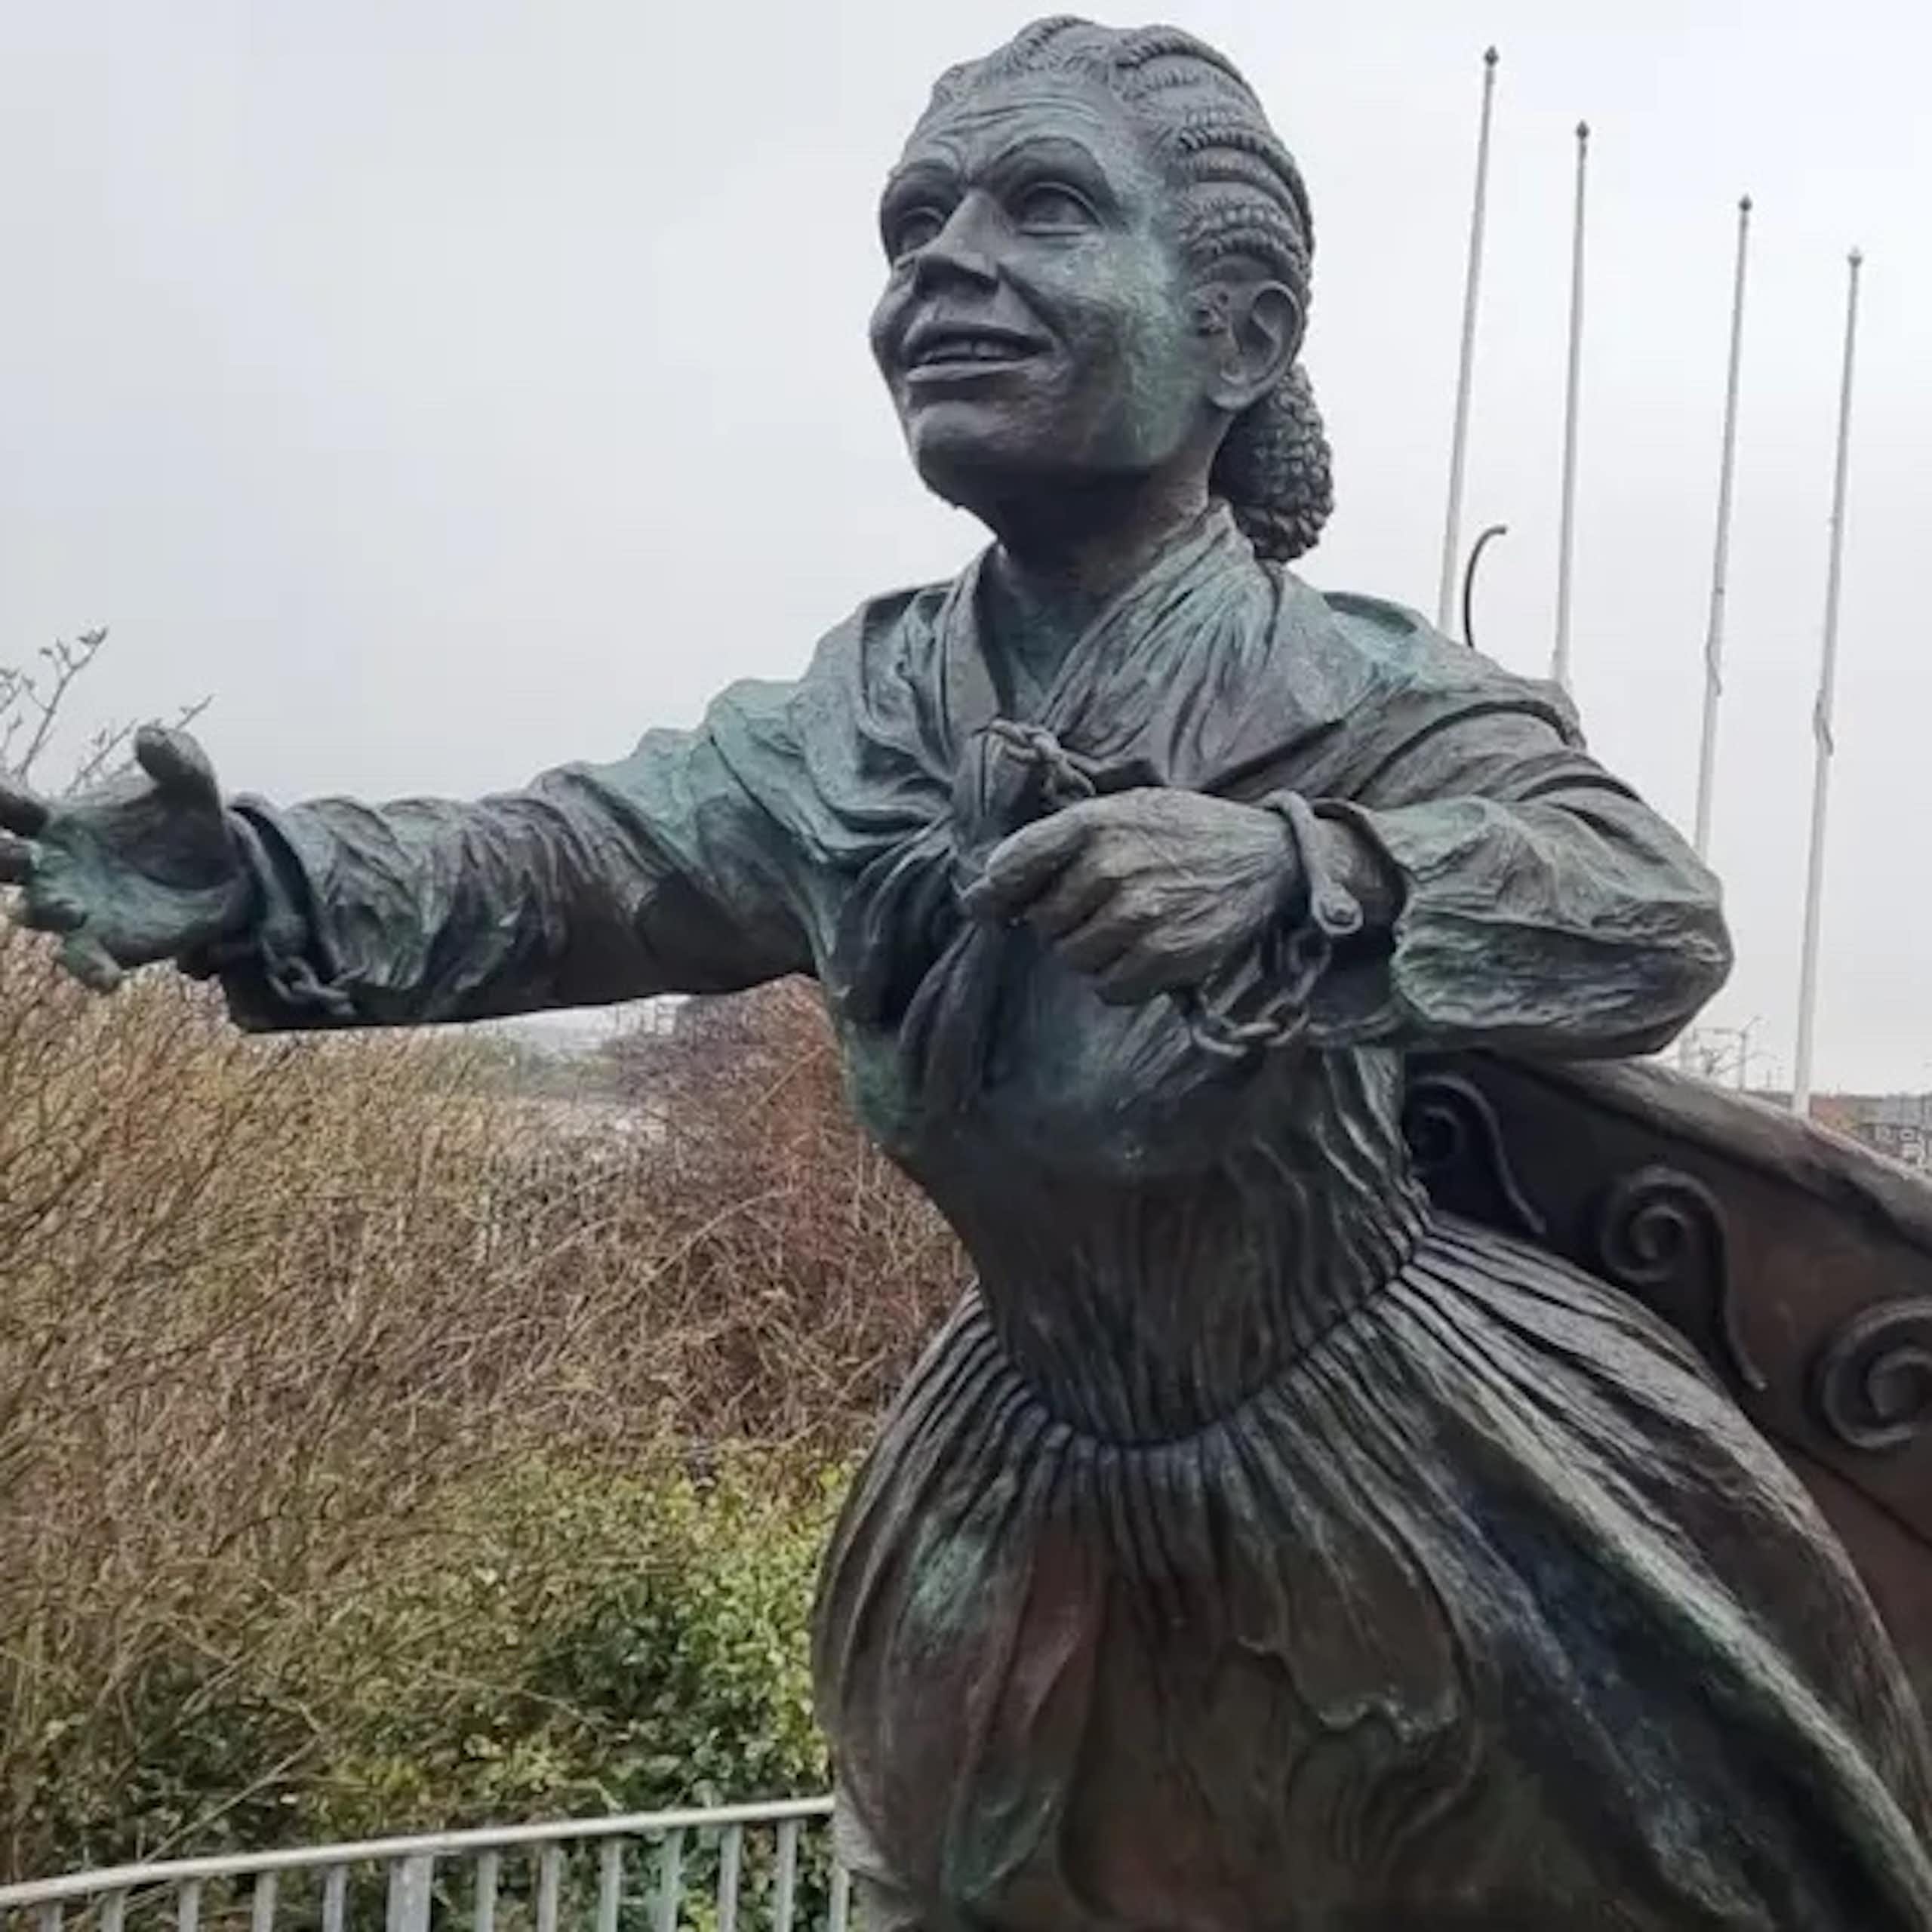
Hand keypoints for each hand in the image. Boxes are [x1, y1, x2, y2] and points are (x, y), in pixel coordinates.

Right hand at [0, 727, 253, 992]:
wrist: (228, 871)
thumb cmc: (189, 820)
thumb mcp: (192, 784)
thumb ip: (175, 758)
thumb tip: (148, 737)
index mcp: (59, 821)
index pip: (11, 807)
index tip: (1, 794)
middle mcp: (53, 865)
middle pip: (6, 861)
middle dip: (1, 857)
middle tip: (18, 854)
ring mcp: (74, 906)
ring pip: (37, 912)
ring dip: (41, 910)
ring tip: (69, 906)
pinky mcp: (105, 943)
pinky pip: (86, 960)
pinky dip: (91, 970)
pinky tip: (108, 980)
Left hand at [961, 788, 1301, 1004]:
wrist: (1265, 856)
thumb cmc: (1184, 832)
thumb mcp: (1123, 810)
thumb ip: (1057, 842)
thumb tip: (982, 895)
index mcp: (1093, 823)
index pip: (1011, 866)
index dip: (991, 895)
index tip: (988, 908)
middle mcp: (1109, 866)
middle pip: (1042, 923)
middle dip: (1060, 923)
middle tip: (1098, 909)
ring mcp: (1138, 912)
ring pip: (1073, 959)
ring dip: (1090, 953)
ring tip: (1126, 929)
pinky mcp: (1166, 953)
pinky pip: (1109, 988)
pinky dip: (1118, 980)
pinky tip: (1143, 954)